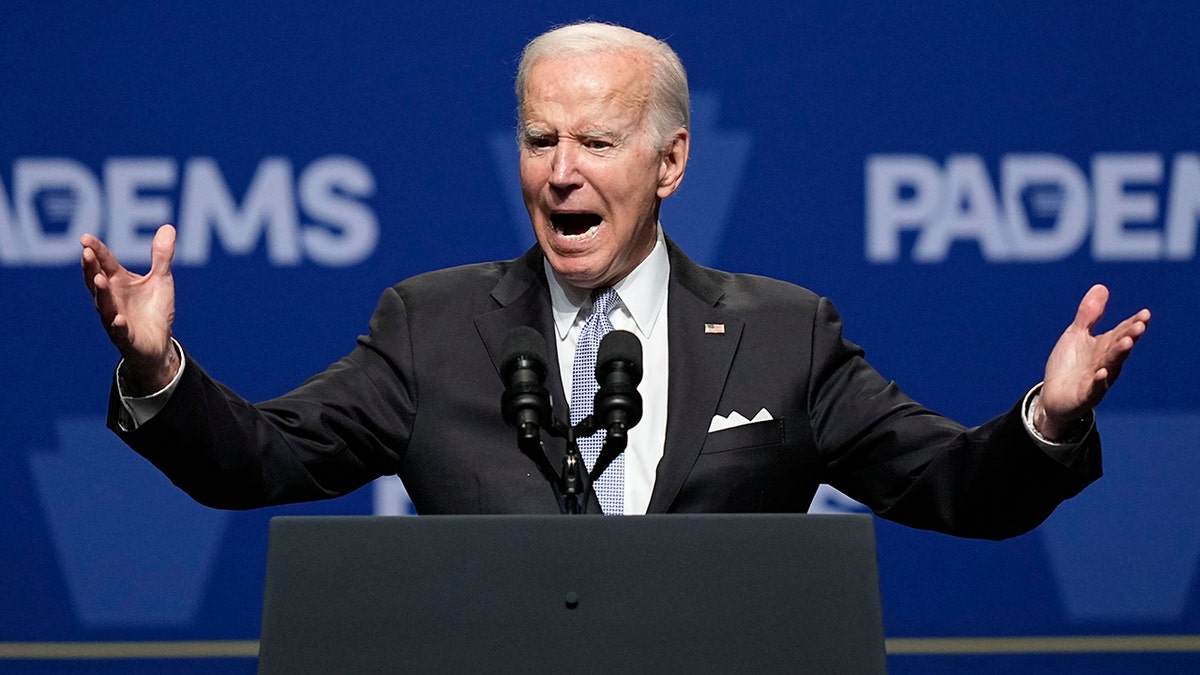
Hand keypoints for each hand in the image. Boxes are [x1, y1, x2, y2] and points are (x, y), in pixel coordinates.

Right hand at [81, 224, 178, 394]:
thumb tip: (168, 226)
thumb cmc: (153, 308)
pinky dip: (118, 325)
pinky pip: (119, 332)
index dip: (95, 250)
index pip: (104, 263)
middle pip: (97, 281)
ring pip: (104, 305)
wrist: (158, 343)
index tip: (85, 238)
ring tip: (99, 279)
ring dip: (101, 293)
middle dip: (91, 268)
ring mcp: (115, 318)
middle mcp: (111, 298)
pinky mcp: (125, 338)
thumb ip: (161, 256)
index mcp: (117, 282)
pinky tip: (118, 319)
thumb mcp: (161, 279)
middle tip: (86, 253)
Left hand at [1035, 284, 1150, 439]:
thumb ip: (1089, 314)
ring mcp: (1097, 380)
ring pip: (1111, 366)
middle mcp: (1106, 362)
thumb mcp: (1076, 335)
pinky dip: (1098, 381)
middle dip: (1129, 336)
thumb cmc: (1068, 365)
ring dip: (1119, 354)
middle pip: (1119, 348)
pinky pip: (1094, 389)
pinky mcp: (1085, 396)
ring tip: (1126, 342)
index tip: (1145, 313)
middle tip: (1139, 325)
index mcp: (1105, 346)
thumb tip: (1101, 286)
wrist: (1054, 396)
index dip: (1133, 323)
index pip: (1122, 332)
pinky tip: (1101, 373)